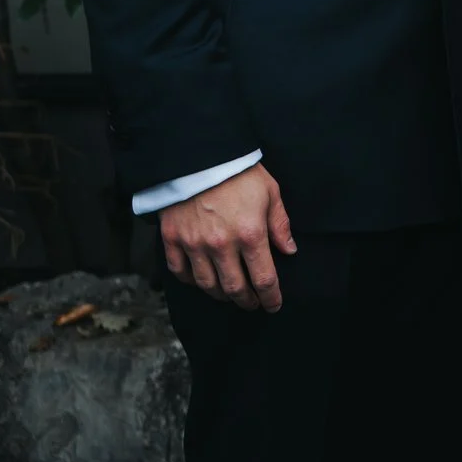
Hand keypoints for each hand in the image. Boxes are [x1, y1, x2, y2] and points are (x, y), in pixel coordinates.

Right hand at [160, 164, 294, 311]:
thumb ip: (280, 224)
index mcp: (250, 234)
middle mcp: (221, 245)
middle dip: (247, 301)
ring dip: (221, 295)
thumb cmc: (239, 172)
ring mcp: (194, 244)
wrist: (199, 156)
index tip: (273, 305)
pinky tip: (202, 281)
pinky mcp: (172, 239)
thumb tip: (289, 251)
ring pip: (207, 284)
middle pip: (235, 288)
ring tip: (231, 295)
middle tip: (253, 304)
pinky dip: (192, 281)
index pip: (263, 278)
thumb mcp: (270, 193)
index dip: (270, 297)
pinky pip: (180, 271)